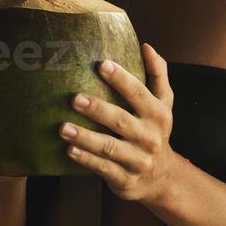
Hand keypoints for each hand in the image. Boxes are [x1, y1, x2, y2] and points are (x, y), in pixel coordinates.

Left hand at [60, 43, 181, 204]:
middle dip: (98, 109)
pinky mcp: (124, 179)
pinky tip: (69, 149)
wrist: (162, 178)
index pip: (140, 94)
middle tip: (74, 98)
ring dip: (85, 137)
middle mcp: (150, 138)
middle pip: (122, 121)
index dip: (122, 79)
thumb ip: (158, 74)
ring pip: (109, 147)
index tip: (102, 64)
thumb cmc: (154, 130)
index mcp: (158, 115)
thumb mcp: (163, 104)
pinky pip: (103, 169)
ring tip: (62, 127)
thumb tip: (146, 46)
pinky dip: (85, 159)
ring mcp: (138, 161)